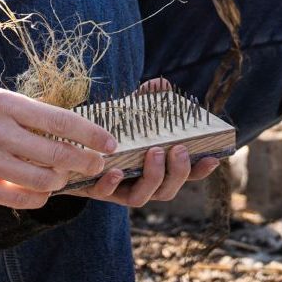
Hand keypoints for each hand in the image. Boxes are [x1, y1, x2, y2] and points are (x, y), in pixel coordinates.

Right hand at [0, 83, 116, 207]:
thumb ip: (27, 111)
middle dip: (85, 162)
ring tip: (66, 176)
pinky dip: (38, 197)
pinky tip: (43, 191)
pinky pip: (19, 200)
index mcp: (6, 104)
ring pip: (42, 180)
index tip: (110, 141)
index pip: (61, 121)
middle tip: (97, 163)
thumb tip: (67, 125)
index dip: (91, 134)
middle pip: (57, 154)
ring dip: (62, 181)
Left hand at [65, 80, 219, 205]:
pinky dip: (112, 184)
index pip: (183, 175)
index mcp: (154, 169)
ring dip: (152, 178)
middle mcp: (140, 184)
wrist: (69, 150)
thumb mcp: (127, 115)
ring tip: (154, 153)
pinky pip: (106, 194)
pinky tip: (114, 170)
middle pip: (168, 191)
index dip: (199, 171)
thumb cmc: (107, 133)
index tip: (213, 158)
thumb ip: (145, 102)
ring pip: (142, 198)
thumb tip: (161, 84)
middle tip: (177, 150)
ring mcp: (119, 190)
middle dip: (177, 173)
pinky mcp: (96, 190)